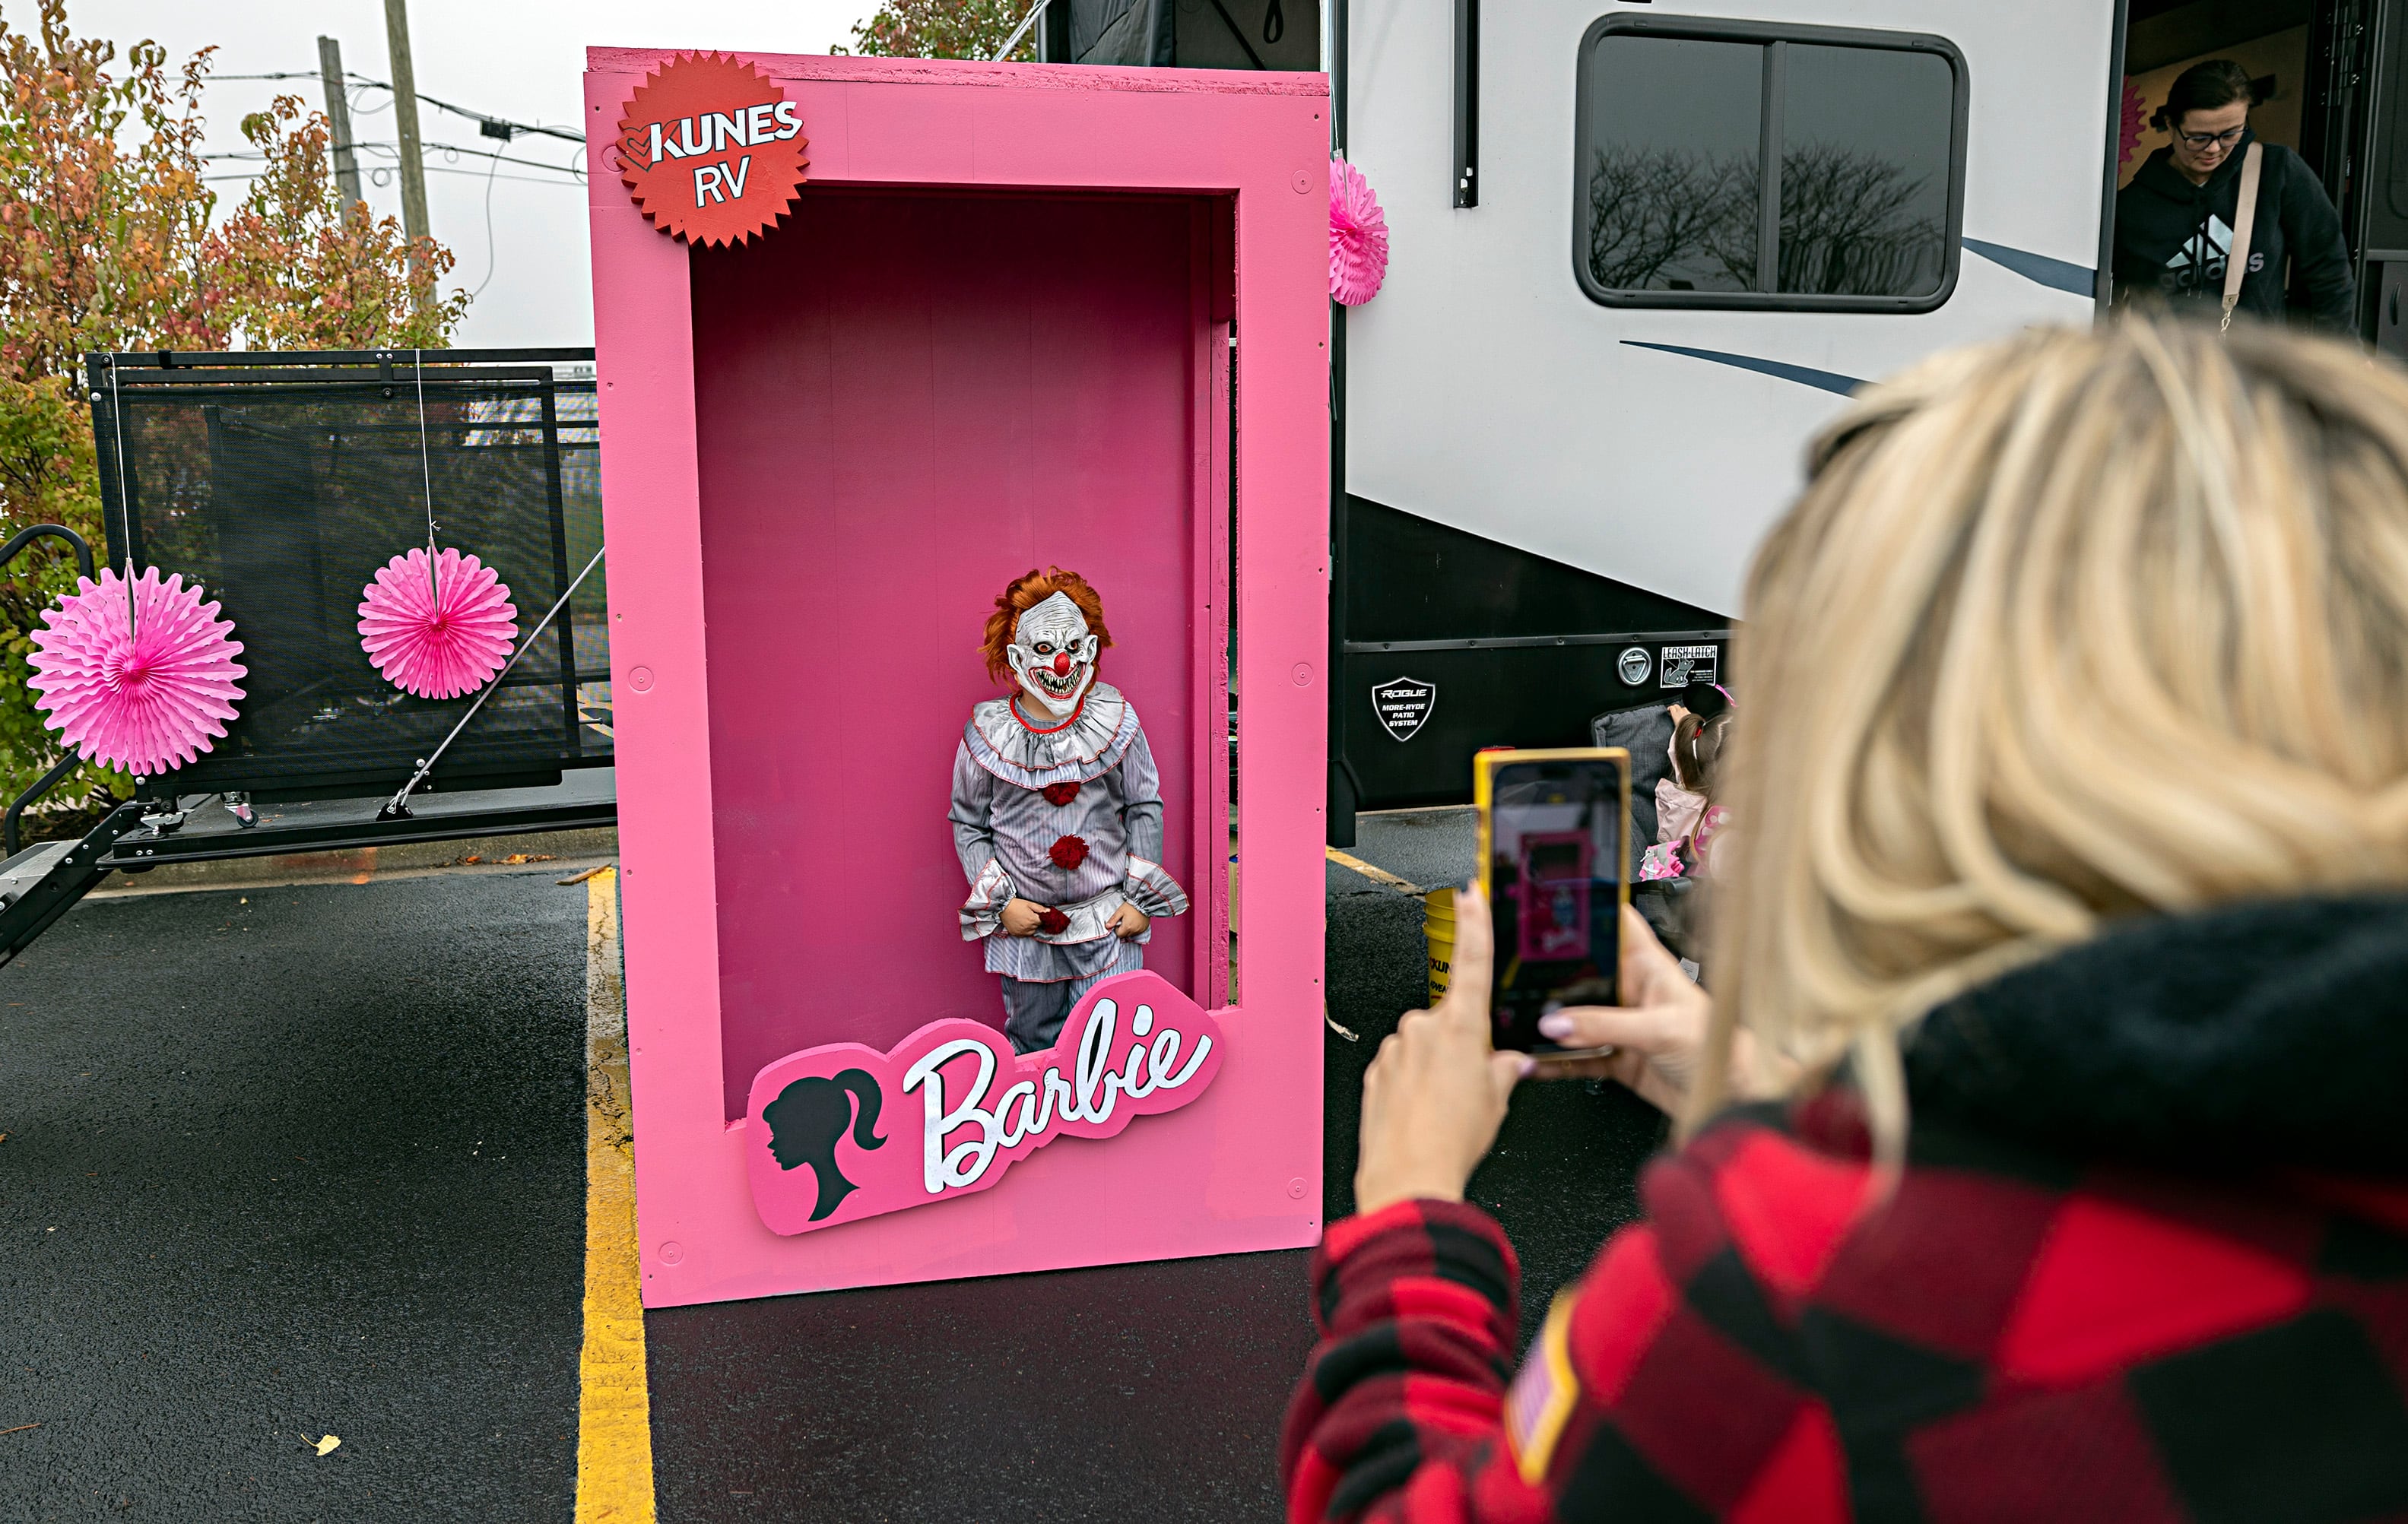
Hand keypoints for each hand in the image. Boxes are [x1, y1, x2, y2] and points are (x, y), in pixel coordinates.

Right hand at [999, 898, 1044, 936]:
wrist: (1003, 907)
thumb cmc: (1016, 904)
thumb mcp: (1029, 904)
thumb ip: (1040, 909)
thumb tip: (1049, 912)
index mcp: (1032, 920)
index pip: (1042, 922)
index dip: (1040, 918)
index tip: (1037, 915)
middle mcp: (1027, 928)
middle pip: (1037, 927)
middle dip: (1035, 922)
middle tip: (1029, 916)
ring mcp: (1021, 932)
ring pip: (1031, 932)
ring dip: (1030, 927)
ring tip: (1025, 920)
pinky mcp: (1015, 934)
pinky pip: (1023, 935)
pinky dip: (1024, 931)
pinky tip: (1021, 924)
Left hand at [1107, 903, 1149, 939]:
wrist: (1143, 903)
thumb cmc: (1131, 906)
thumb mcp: (1120, 911)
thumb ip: (1113, 920)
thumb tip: (1107, 926)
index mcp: (1127, 927)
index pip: (1119, 934)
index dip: (1117, 929)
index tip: (1119, 923)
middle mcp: (1134, 930)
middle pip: (1125, 935)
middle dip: (1123, 930)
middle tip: (1124, 921)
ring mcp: (1140, 930)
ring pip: (1131, 934)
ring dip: (1129, 930)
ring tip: (1130, 921)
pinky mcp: (1144, 929)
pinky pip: (1137, 932)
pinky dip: (1135, 929)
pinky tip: (1135, 922)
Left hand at [1354, 882, 1530, 1215]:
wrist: (1408, 1175)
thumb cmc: (1453, 1140)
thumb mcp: (1496, 1100)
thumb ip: (1504, 1069)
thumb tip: (1510, 1062)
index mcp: (1461, 1025)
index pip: (1472, 959)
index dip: (1474, 922)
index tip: (1470, 892)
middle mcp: (1424, 1027)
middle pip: (1449, 1021)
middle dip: (1460, 1046)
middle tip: (1469, 1086)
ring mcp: (1396, 1048)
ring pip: (1423, 1047)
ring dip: (1435, 1068)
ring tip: (1444, 1107)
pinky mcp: (1376, 1070)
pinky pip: (1401, 1067)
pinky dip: (1413, 1085)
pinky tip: (1422, 1112)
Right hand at [1529, 904, 1715, 1115]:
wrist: (1732, 1099)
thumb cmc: (1718, 1049)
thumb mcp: (1660, 1029)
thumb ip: (1605, 1025)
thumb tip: (1557, 1024)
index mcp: (1647, 965)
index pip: (1613, 923)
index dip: (1584, 910)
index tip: (1547, 905)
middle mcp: (1631, 990)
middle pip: (1581, 974)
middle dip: (1550, 975)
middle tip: (1515, 976)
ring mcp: (1620, 1025)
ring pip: (1574, 1018)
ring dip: (1549, 1022)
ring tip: (1517, 1021)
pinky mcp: (1615, 1057)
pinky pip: (1576, 1056)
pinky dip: (1555, 1060)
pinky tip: (1536, 1060)